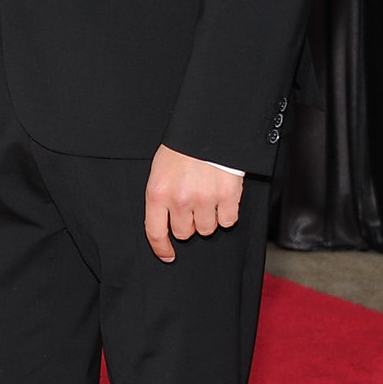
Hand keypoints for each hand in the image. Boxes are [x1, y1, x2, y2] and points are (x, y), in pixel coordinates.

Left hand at [143, 144, 242, 262]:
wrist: (209, 129)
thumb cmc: (183, 147)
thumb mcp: (160, 169)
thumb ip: (161, 196)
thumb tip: (165, 222)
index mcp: (158, 192)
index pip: (155, 231)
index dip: (161, 247)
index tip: (167, 254)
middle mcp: (179, 200)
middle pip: (184, 233)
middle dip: (189, 223)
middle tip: (193, 205)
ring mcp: (204, 199)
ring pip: (207, 229)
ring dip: (208, 218)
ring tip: (208, 197)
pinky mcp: (227, 197)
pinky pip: (228, 221)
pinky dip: (227, 213)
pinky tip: (223, 197)